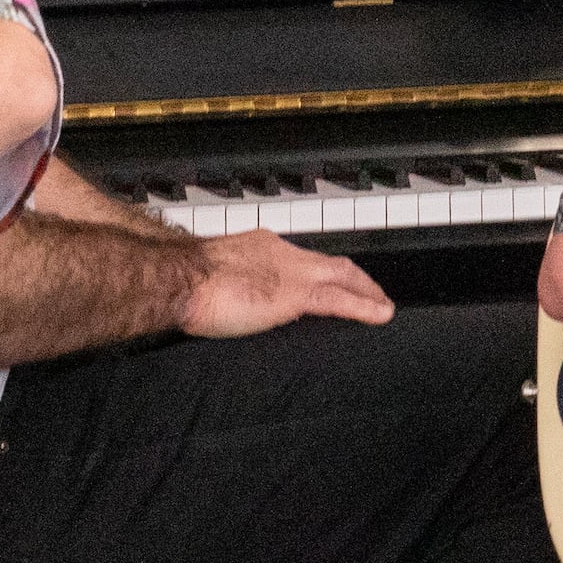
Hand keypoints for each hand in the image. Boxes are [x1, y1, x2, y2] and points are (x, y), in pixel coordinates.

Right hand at [178, 231, 388, 339]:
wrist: (181, 280)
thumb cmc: (183, 285)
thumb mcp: (212, 281)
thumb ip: (231, 288)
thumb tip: (229, 305)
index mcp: (259, 248)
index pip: (298, 258)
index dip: (317, 270)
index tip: (327, 280)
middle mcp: (281, 252)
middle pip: (328, 262)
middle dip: (352, 276)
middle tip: (369, 291)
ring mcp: (292, 272)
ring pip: (342, 277)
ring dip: (365, 291)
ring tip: (381, 306)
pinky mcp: (298, 293)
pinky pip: (341, 299)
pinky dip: (364, 306)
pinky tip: (381, 314)